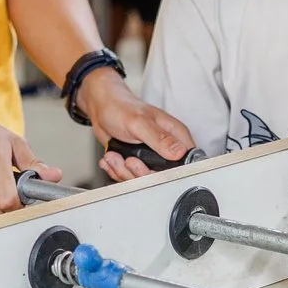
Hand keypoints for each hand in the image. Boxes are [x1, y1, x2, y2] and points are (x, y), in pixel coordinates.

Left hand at [80, 73, 195, 180]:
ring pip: (144, 180)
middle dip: (140, 173)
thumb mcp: (140, 122)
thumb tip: (179, 152)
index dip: (169, 172)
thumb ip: (159, 138)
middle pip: (162, 177)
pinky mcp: (138, 163)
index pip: (185, 163)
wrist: (102, 108)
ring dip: (123, 171)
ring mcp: (152, 157)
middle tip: (128, 160)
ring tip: (114, 156)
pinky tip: (111, 159)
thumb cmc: (121, 107)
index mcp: (175, 135)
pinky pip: (131, 178)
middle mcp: (167, 147)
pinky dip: (117, 171)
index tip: (149, 167)